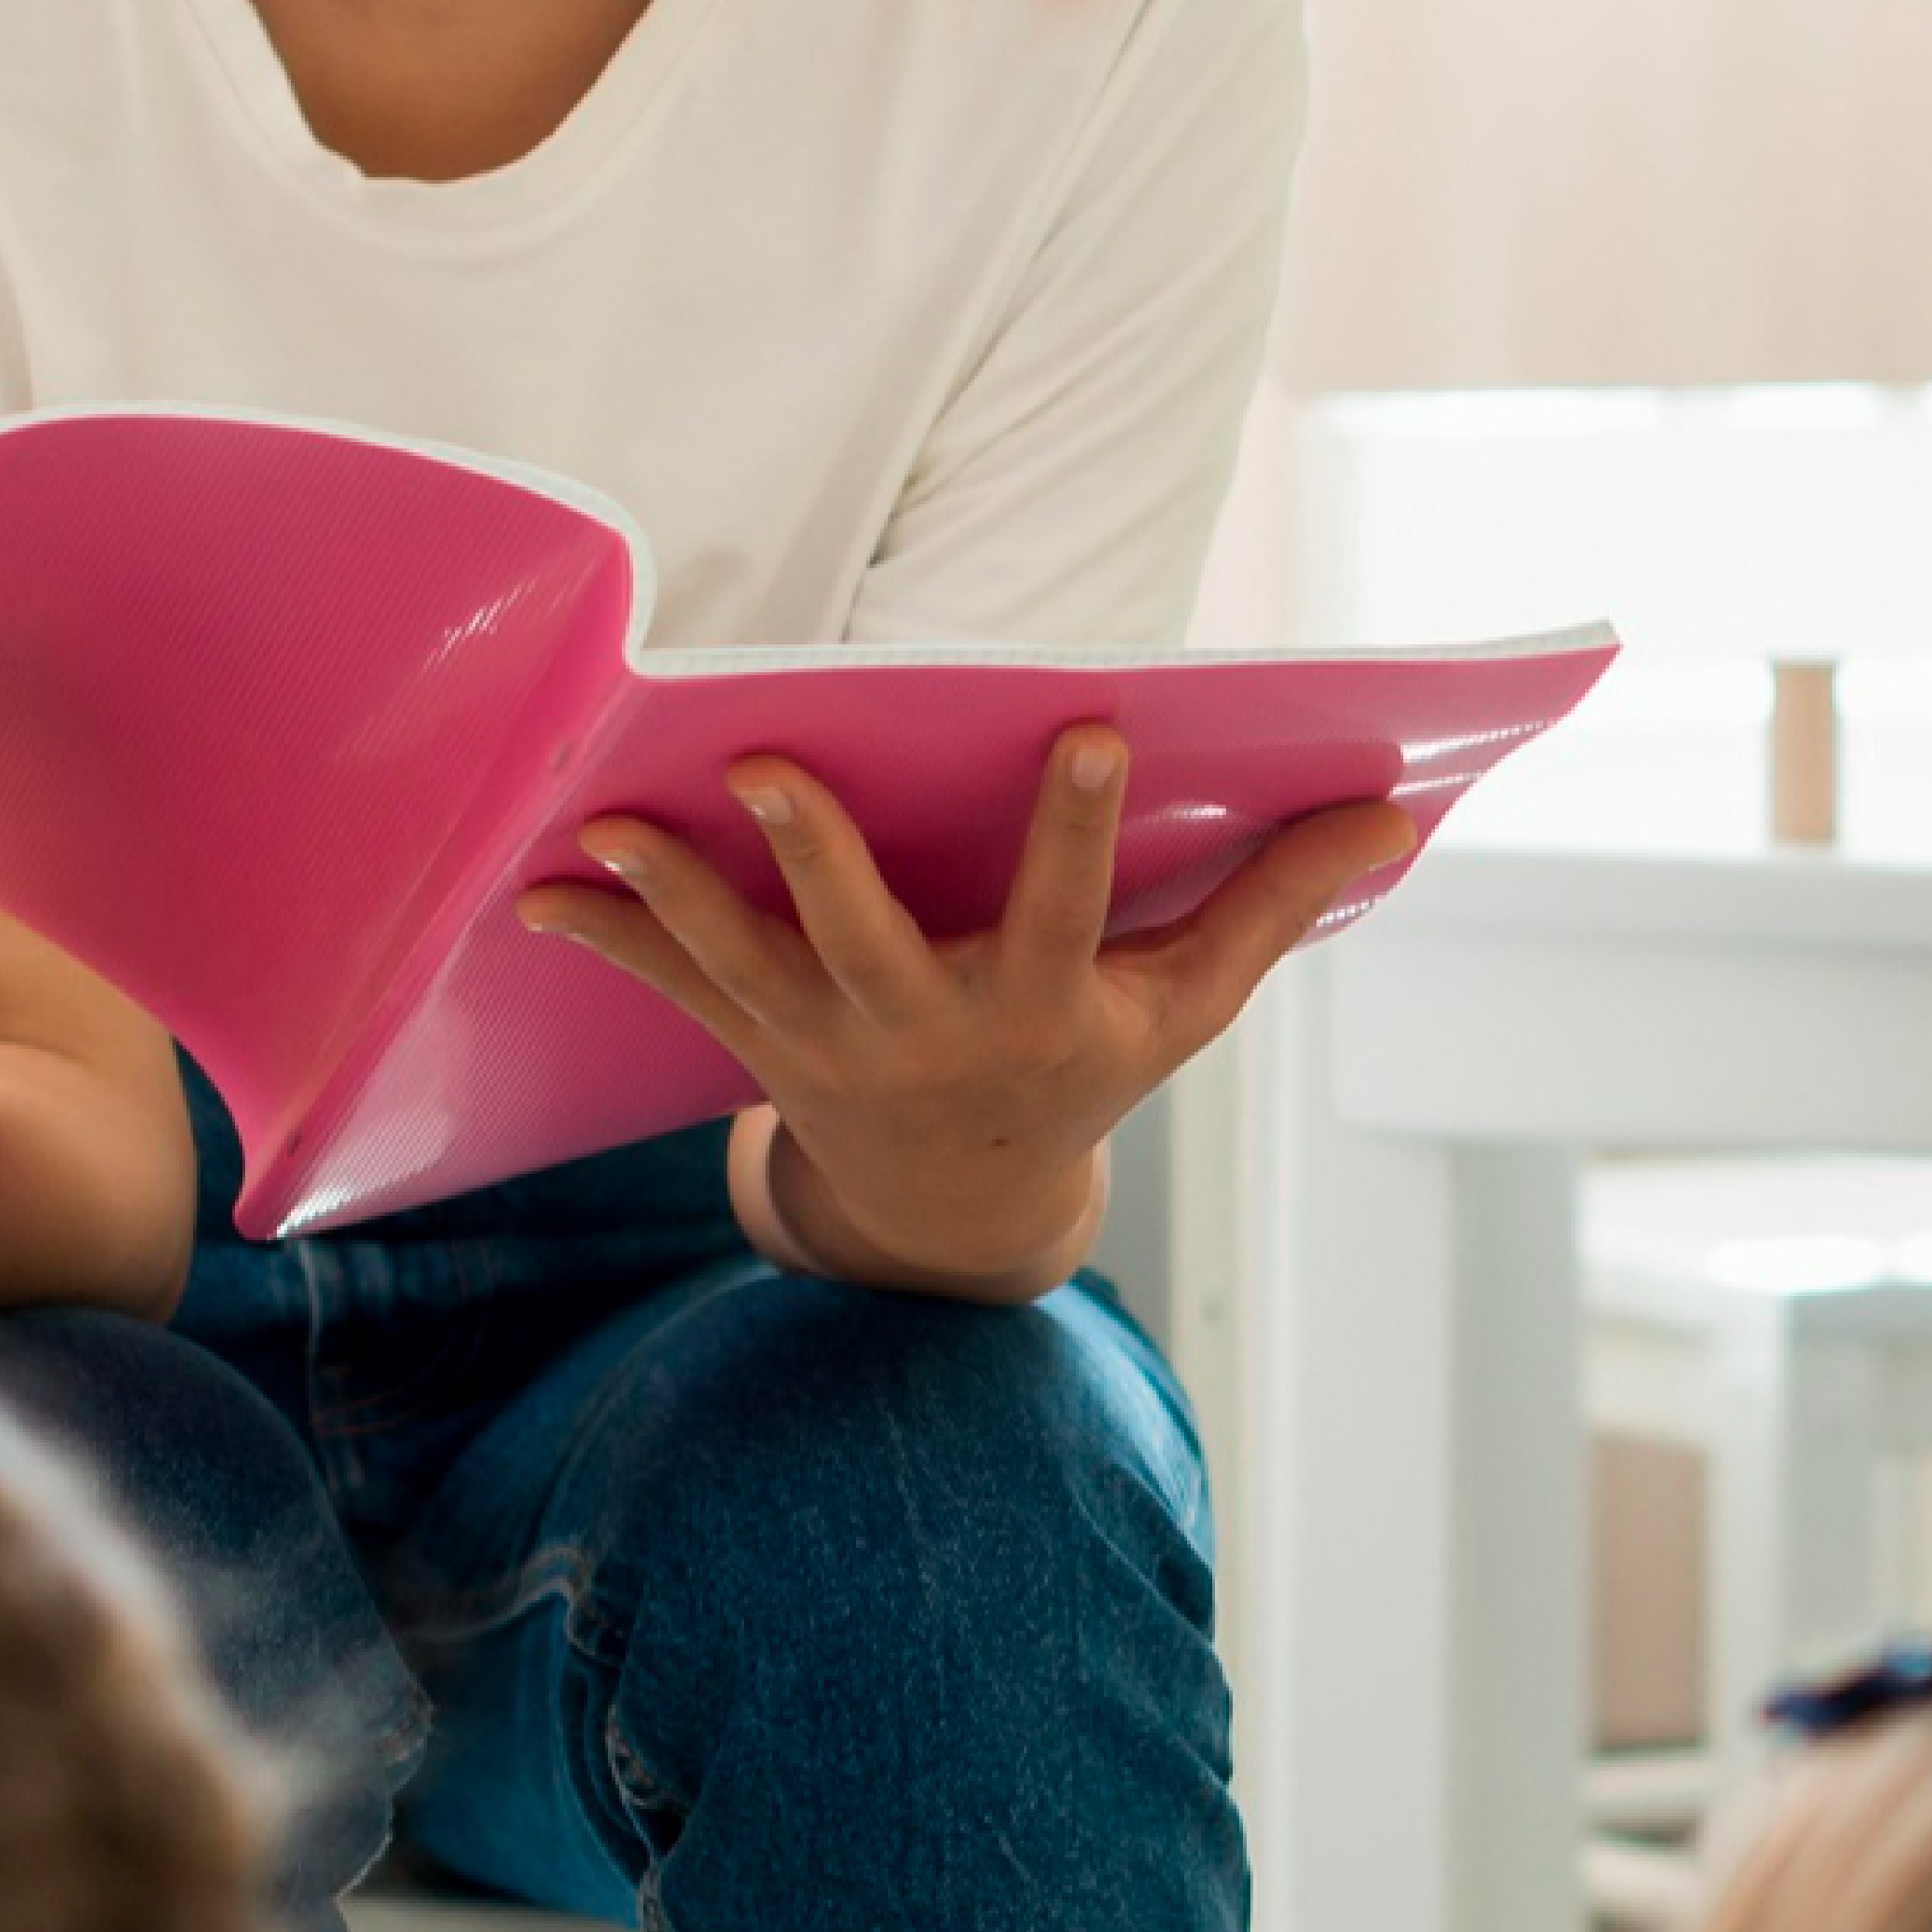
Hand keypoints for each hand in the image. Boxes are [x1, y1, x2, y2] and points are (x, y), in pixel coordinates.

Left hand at [517, 726, 1421, 1298]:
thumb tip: (1396, 813)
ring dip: (674, 895)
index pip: (1071, 906)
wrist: (960, 1206)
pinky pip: (672, 989)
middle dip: (818, 859)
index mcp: (1042, 1008)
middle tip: (770, 770)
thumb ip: (1274, 903)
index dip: (1080, 823)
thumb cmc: (1089, 1067)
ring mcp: (829, 1043)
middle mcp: (927, 1030)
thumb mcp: (1188, 1004)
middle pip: (868, 941)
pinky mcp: (758, 1042)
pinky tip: (535, 889)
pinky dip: (606, 940)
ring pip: (745, 964)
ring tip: (609, 822)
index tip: (1088, 726)